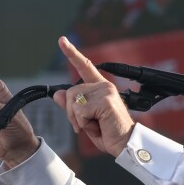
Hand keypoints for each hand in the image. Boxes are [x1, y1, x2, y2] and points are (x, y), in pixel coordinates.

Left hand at [52, 36, 135, 156]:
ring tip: (93, 125)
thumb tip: (58, 94)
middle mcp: (104, 85)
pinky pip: (80, 111)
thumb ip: (72, 106)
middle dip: (71, 113)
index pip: (85, 66)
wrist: (125, 144)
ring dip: (77, 119)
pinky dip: (83, 123)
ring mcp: (106, 91)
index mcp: (100, 88)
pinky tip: (98, 125)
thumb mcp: (85, 119)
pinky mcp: (105, 100)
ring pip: (73, 101)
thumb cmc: (108, 132)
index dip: (72, 53)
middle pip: (70, 92)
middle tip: (84, 125)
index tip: (62, 40)